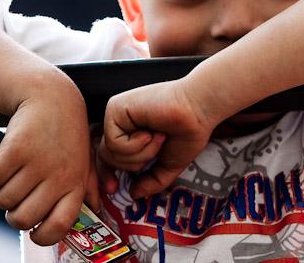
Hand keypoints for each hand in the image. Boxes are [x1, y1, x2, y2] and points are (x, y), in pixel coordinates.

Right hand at [0, 88, 96, 245]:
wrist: (50, 95)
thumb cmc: (66, 132)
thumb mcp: (84, 158)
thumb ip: (88, 186)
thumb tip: (95, 210)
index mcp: (75, 183)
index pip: (59, 226)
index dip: (42, 236)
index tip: (34, 231)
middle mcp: (57, 176)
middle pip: (23, 219)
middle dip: (13, 216)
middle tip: (15, 201)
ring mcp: (36, 163)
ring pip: (3, 202)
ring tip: (8, 180)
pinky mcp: (14, 150)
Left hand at [98, 79, 214, 198]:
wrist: (196, 111)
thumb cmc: (187, 132)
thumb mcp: (169, 164)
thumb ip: (151, 181)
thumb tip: (133, 194)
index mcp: (128, 132)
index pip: (107, 156)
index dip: (107, 174)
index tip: (114, 189)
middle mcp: (119, 122)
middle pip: (107, 158)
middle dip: (133, 164)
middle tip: (157, 151)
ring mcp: (115, 115)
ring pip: (110, 152)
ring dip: (140, 153)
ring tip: (158, 137)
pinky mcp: (115, 108)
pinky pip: (113, 142)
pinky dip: (135, 145)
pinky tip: (151, 132)